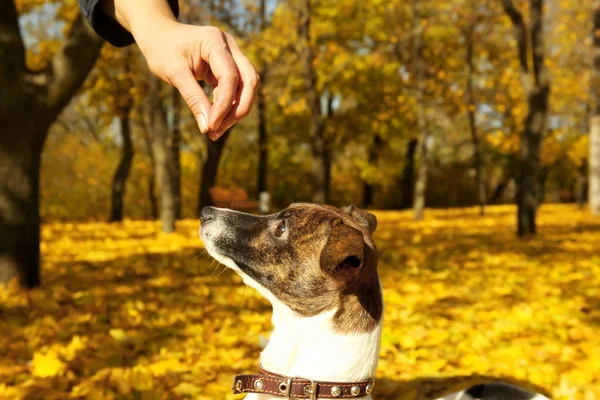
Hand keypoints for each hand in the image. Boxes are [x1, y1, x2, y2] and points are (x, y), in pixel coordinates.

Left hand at [135, 21, 258, 139]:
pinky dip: (227, 106)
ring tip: (214, 130)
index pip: (230, 76)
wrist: (158, 36)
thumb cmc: (162, 50)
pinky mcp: (228, 67)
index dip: (224, 104)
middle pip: (249, 81)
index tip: (211, 125)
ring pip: (246, 87)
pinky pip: (236, 90)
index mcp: (214, 41)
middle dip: (238, 109)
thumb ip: (192, 98)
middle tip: (218, 130)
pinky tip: (213, 121)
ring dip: (235, 111)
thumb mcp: (173, 73)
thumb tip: (207, 127)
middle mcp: (229, 46)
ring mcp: (232, 55)